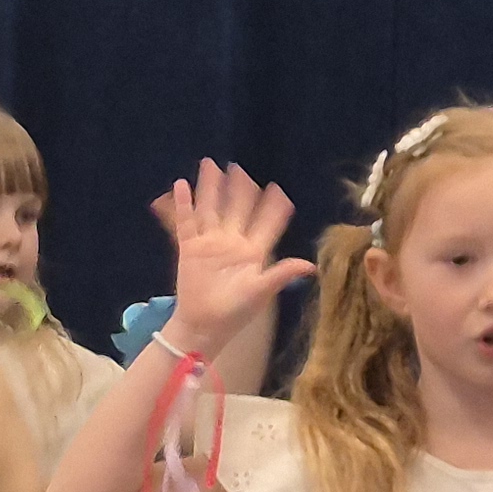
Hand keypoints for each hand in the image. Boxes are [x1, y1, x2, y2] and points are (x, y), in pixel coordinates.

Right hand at [157, 162, 313, 353]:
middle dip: (239, 188)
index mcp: (254, 252)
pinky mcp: (190, 248)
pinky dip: (184, 204)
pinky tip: (182, 186)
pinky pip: (186, 222)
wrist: (204, 325)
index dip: (273, 206)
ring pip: (211, 209)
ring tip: (211, 166)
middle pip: (237, 208)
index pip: (266, 223)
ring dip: (211, 188)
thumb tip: (311, 265)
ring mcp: (210, 243)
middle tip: (240, 168)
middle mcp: (233, 242)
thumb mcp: (261, 291)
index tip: (278, 189)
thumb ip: (282, 274)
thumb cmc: (235, 312)